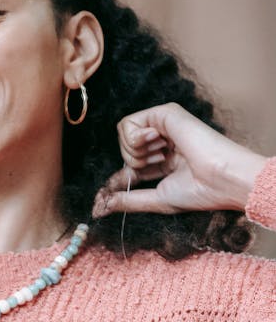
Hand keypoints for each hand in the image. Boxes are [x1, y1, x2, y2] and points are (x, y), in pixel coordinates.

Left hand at [94, 102, 266, 216]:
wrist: (220, 179)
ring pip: (123, 134)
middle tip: (153, 167)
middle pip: (124, 148)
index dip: (120, 178)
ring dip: (135, 153)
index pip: (130, 166)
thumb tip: (99, 208)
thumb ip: (128, 201)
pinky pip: (128, 123)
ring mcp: (163, 126)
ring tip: (160, 156)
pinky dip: (135, 139)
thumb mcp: (156, 199)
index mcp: (164, 161)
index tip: (106, 196)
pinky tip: (157, 142)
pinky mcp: (164, 113)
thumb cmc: (198, 191)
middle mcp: (163, 141)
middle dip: (131, 164)